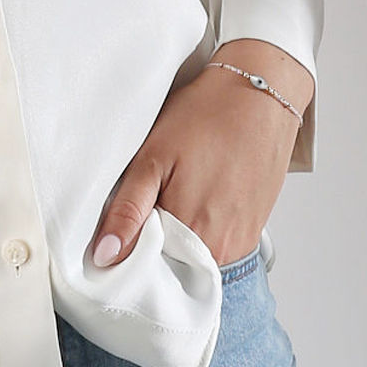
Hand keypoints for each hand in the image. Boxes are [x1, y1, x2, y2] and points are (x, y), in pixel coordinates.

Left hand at [87, 39, 314, 270]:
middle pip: (172, 270)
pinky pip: (218, 251)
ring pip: (194, 262)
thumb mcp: (152, 159)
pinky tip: (199, 205)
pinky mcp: (253, 233)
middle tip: (151, 211)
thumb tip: (105, 256)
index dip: (131, 257)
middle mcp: (219, 248)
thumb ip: (127, 211)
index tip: (125, 235)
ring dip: (178, 244)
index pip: (148, 273)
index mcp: (188, 235)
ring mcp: (240, 243)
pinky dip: (202, 237)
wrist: (261, 93)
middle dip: (154, 252)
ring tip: (178, 202)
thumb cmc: (207, 117)